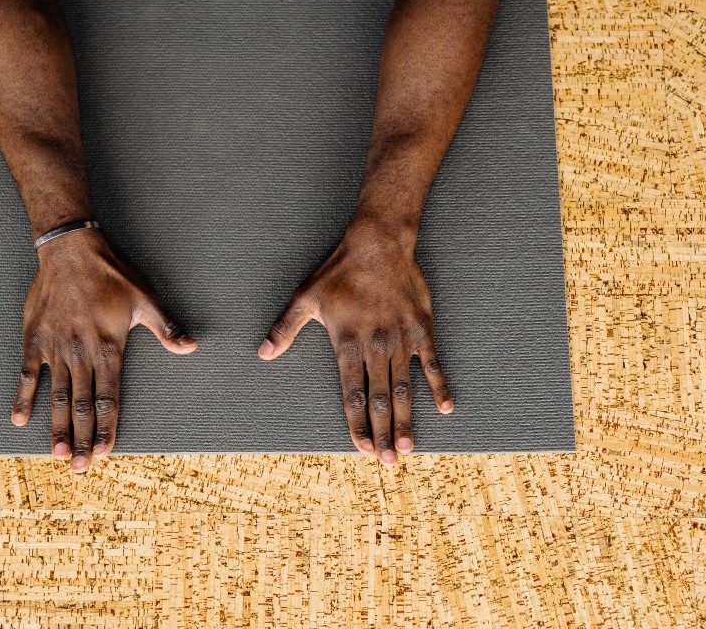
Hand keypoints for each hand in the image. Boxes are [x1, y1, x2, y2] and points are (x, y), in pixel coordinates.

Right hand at [12, 229, 196, 472]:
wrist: (71, 250)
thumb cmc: (112, 275)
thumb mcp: (145, 299)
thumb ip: (166, 328)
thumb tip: (191, 347)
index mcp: (109, 348)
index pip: (108, 397)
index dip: (106, 427)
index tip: (105, 452)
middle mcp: (81, 353)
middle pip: (81, 405)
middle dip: (82, 439)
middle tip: (80, 469)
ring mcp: (56, 348)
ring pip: (56, 396)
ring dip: (56, 427)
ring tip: (58, 455)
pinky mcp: (35, 339)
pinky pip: (28, 373)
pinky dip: (24, 396)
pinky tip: (19, 420)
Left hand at [258, 224, 452, 463]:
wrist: (378, 243)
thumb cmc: (338, 271)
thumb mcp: (305, 298)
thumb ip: (284, 329)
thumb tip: (262, 354)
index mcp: (347, 345)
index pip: (352, 395)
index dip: (357, 424)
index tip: (361, 448)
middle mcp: (375, 347)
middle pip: (379, 399)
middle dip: (383, 433)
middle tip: (388, 462)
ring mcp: (401, 340)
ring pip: (404, 388)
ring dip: (407, 419)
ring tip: (409, 447)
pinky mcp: (421, 329)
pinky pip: (432, 362)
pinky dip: (438, 385)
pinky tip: (444, 407)